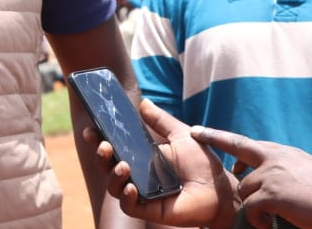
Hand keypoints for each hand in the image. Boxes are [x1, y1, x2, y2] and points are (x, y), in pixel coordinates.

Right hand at [84, 99, 239, 228]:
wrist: (220, 189)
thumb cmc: (202, 163)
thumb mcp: (181, 135)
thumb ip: (161, 120)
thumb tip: (144, 102)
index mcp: (141, 154)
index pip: (114, 146)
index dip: (99, 139)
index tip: (91, 129)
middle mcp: (138, 173)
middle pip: (107, 166)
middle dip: (100, 155)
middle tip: (104, 146)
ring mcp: (142, 191)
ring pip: (113, 186)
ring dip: (112, 175)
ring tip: (122, 166)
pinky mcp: (149, 209)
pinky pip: (128, 206)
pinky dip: (126, 197)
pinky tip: (131, 188)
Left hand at [191, 125, 311, 228]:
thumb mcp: (306, 171)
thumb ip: (284, 169)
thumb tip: (271, 178)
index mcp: (282, 152)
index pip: (245, 143)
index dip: (221, 138)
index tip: (199, 131)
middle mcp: (273, 158)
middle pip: (237, 155)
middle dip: (218, 147)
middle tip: (198, 137)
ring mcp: (271, 174)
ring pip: (245, 190)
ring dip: (253, 205)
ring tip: (270, 217)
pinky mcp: (272, 194)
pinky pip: (251, 207)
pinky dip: (257, 219)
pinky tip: (270, 224)